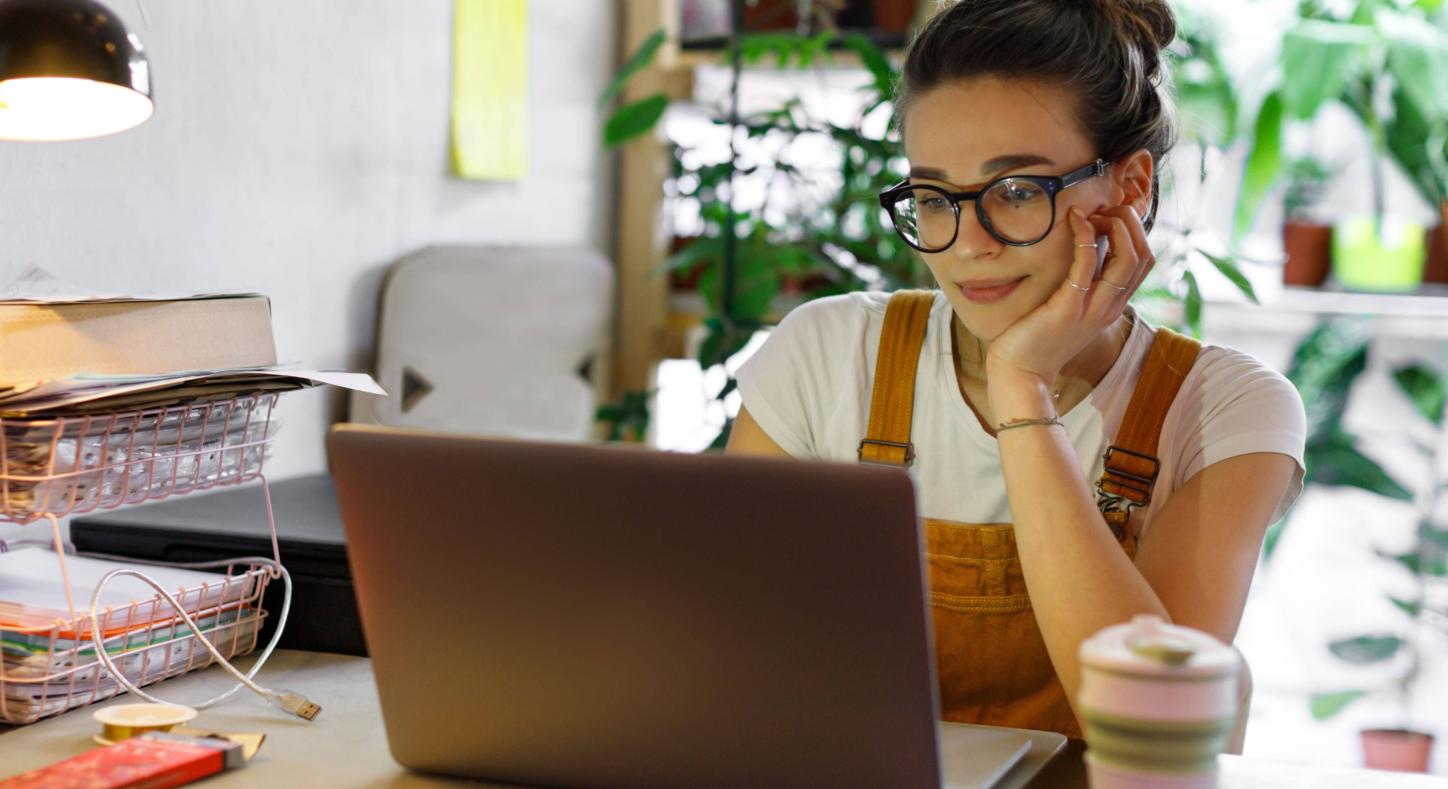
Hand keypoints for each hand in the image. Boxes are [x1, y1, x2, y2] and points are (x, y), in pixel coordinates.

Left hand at [984, 204, 1154, 403]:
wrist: (1020, 373)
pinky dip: (1085, 237)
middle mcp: (1109, 308)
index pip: (1144, 261)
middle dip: (1130, 223)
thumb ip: (1083, 283)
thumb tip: (1086, 246)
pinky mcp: (1068, 308)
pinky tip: (1074, 221)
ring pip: (1128, 259)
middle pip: (1144, 255)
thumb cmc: (1038, 337)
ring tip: (1091, 213)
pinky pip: (1087, 265)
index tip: (1107, 217)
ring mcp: (1092, 309)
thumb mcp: (1070, 308)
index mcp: (1113, 306)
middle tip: (1102, 210)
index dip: (1134, 231)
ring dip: (1115, 226)